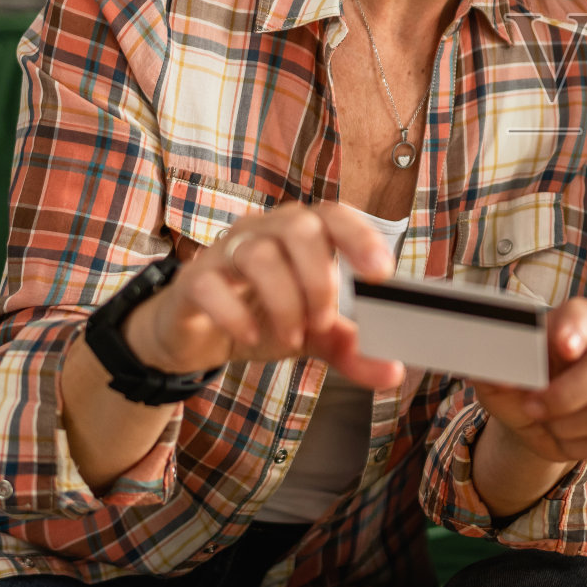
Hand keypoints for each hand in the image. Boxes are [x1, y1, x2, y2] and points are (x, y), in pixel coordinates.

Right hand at [125, 201, 403, 390]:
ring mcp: (225, 251)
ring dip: (285, 300)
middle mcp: (264, 230)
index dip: (360, 236)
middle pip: (299, 227)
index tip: (381, 272)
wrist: (197, 337)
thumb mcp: (313, 336)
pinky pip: (211, 284)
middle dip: (319, 279)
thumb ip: (352, 349)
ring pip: (259, 254)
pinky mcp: (193, 279)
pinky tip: (250, 336)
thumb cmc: (262, 318)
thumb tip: (393, 372)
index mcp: (302, 233)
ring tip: (292, 337)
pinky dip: (235, 314)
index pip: (334, 215)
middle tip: (323, 322)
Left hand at [473, 297, 586, 465]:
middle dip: (564, 396)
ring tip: (548, 422)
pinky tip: (565, 437)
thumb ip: (493, 371)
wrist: (535, 418)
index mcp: (572, 325)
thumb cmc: (519, 386)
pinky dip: (579, 446)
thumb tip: (498, 376)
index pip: (581, 313)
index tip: (562, 346)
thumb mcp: (497, 378)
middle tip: (532, 407)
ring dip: (567, 426)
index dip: (575, 327)